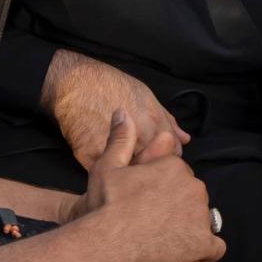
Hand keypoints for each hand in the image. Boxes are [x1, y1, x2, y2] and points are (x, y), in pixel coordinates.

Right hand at [44, 50, 188, 169]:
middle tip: (145, 171)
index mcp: (154, 126)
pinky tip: (110, 173)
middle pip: (154, 169)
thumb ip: (167, 120)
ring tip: (128, 175)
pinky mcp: (92, 160)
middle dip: (152, 172)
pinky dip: (111, 179)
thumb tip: (185, 139)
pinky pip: (107, 179)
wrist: (76, 82)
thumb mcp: (146, 96)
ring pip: (131, 178)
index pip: (173, 156)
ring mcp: (115, 152)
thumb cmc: (112, 85)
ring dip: (132, 179)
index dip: (167, 160)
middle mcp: (138, 141)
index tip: (160, 161)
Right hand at [86, 111, 223, 261]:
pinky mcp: (202, 242)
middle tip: (153, 223)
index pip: (179, 176)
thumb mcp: (108, 166)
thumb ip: (121, 138)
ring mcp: (200, 215)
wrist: (108, 240)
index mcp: (174, 166)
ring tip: (163, 240)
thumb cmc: (106, 204)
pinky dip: (203, 253)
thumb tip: (123, 112)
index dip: (163, 190)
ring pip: (203, 220)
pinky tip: (185, 256)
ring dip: (188, 229)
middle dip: (178, 208)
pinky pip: (214, 248)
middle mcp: (193, 186)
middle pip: (193, 197)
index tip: (147, 203)